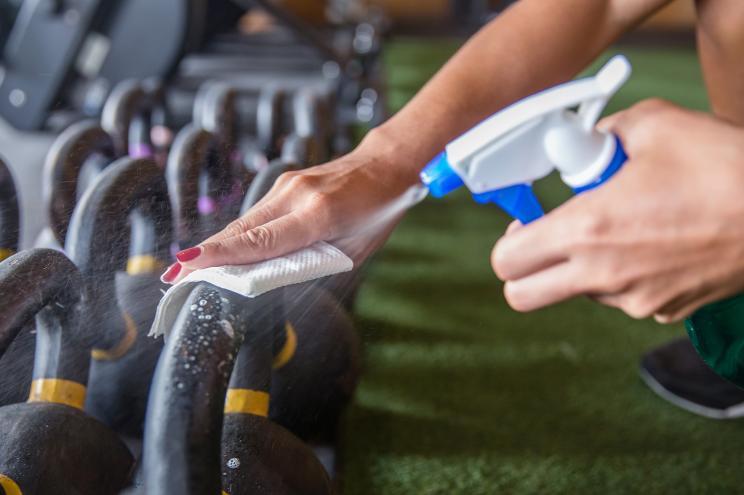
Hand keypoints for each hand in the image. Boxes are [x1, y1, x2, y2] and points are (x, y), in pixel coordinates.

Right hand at [161, 128, 422, 283]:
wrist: (387, 165)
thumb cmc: (379, 212)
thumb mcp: (355, 250)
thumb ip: (315, 264)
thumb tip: (273, 279)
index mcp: (318, 215)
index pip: (260, 242)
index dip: (221, 257)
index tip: (187, 266)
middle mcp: (296, 195)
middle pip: (241, 230)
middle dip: (206, 254)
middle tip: (172, 276)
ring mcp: (288, 185)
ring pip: (244, 221)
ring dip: (218, 245)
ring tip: (188, 268)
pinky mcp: (286, 183)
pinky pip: (256, 214)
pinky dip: (237, 233)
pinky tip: (223, 250)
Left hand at [492, 99, 743, 322]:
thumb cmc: (727, 169)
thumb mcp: (655, 124)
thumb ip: (605, 133)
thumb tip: (587, 143)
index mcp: (587, 230)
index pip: (506, 260)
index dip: (508, 239)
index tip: (528, 221)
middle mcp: (602, 275)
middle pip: (522, 295)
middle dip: (524, 268)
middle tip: (551, 236)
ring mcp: (633, 299)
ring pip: (576, 291)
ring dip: (583, 263)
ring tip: (628, 223)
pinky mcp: (661, 310)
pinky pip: (622, 294)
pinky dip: (624, 271)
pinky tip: (658, 239)